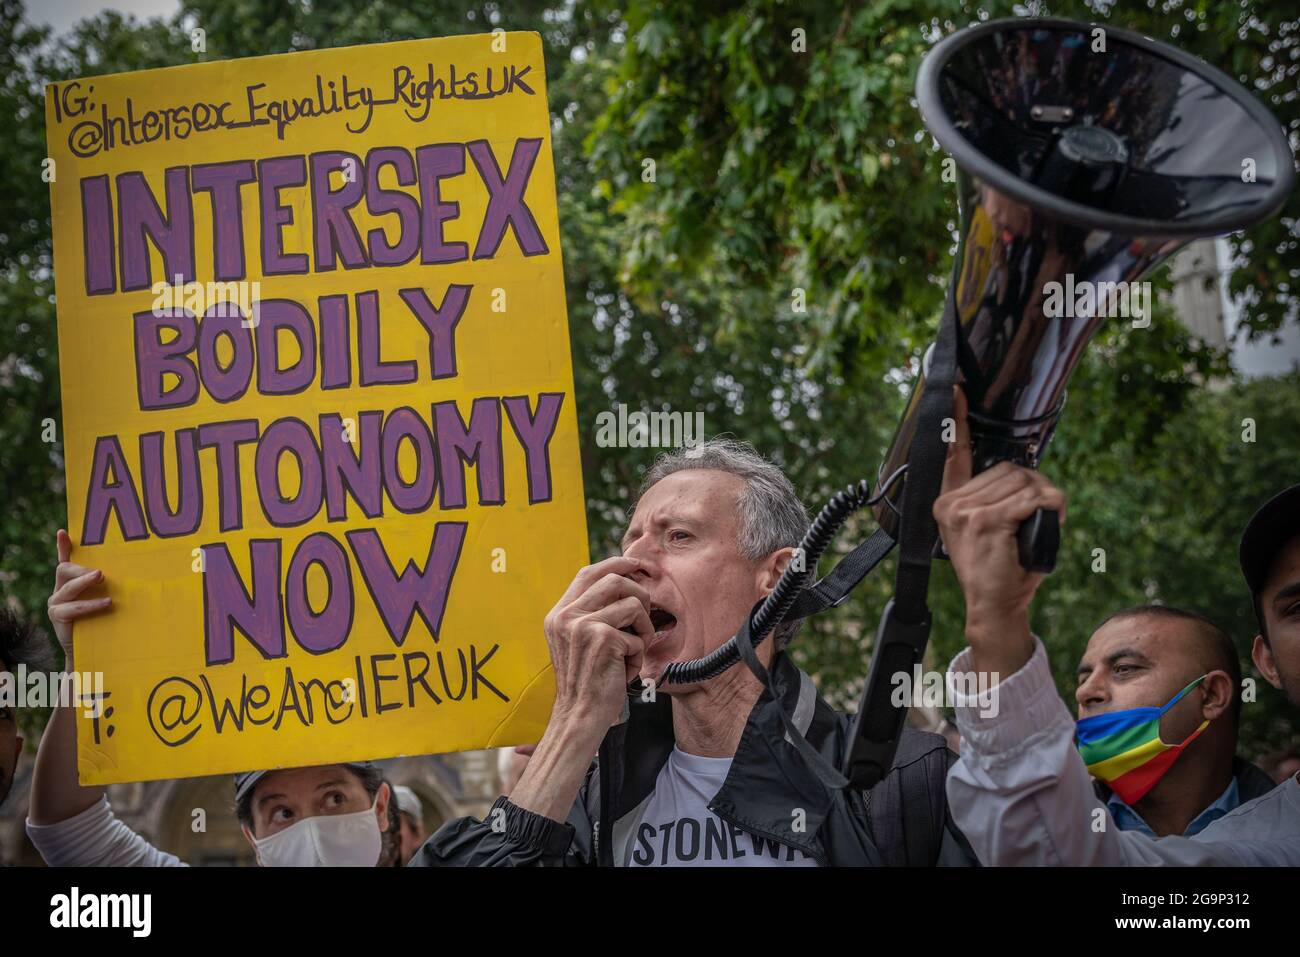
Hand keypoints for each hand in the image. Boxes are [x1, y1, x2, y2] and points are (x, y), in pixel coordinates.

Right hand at [47, 529, 111, 664]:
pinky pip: (70, 608)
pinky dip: (89, 604)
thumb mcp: (111, 596)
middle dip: (81, 568)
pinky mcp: (58, 616)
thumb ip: (116, 584)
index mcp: (72, 580)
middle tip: (101, 572)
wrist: (96, 649)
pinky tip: (106, 603)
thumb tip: (144, 567)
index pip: (66, 558)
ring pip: (67, 586)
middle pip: (64, 569)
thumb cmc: (107, 618)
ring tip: (102, 578)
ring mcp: (57, 602)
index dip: (63, 546)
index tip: (63, 531)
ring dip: (85, 582)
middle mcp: (61, 588)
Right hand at [541, 555, 653, 731]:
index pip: (589, 572)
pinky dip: (639, 654)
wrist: (579, 716)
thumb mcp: (578, 643)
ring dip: (642, 629)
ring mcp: (582, 625)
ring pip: (633, 604)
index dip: (616, 563)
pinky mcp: (602, 638)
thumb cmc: (588, 681)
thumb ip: (591, 614)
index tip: (638, 566)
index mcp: (559, 614)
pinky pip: (638, 635)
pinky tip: (625, 670)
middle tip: (644, 619)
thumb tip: (625, 582)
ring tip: (633, 650)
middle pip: (616, 579)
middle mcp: (566, 616)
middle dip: (640, 595)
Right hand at [933, 390, 1064, 674]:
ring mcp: (965, 511)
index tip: (958, 391)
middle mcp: (951, 503)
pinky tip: (1036, 531)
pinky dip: (1045, 512)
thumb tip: (1026, 477)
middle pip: (1008, 470)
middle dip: (1033, 491)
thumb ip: (997, 500)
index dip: (956, 421)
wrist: (994, 605)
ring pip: (1022, 484)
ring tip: (1034, 530)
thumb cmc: (1001, 569)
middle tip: (1034, 521)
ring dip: (1043, 503)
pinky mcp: (984, 520)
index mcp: (949, 502)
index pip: (953, 453)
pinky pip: (1029, 500)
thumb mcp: (992, 530)